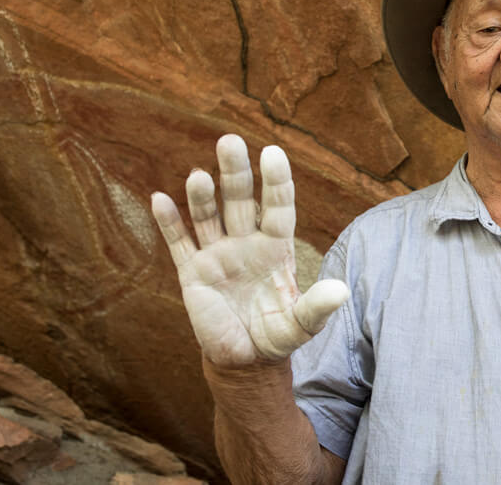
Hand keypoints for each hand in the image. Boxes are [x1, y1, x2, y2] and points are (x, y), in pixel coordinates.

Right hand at [151, 134, 348, 367]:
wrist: (245, 359)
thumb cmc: (278, 335)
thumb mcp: (302, 324)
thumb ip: (317, 307)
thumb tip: (341, 291)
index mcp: (276, 247)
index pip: (278, 207)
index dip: (276, 181)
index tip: (273, 152)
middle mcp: (246, 243)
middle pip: (241, 200)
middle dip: (236, 173)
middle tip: (230, 141)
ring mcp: (218, 254)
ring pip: (208, 216)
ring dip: (202, 195)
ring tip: (199, 175)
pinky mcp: (192, 272)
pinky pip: (179, 242)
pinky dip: (169, 222)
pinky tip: (159, 199)